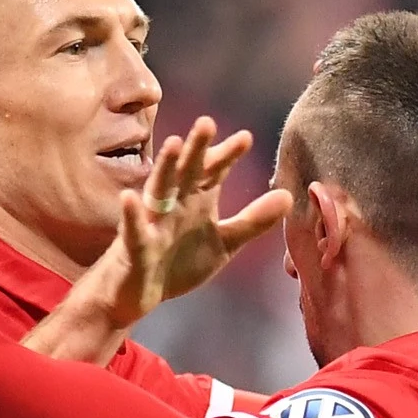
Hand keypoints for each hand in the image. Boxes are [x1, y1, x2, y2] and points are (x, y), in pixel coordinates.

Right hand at [90, 117, 292, 327]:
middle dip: (197, 149)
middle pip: (187, 171)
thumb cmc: (177, 262)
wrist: (138, 294)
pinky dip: (132, 215)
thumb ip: (253, 221)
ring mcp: (154, 222)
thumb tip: (289, 196)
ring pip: (159, 190)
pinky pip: (133, 229)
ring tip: (172, 144)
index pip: (214, 171)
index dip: (227, 155)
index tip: (245, 139)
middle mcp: (175, 204)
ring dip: (165, 167)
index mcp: (197, 200)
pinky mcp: (135, 246)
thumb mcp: (223, 243)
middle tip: (207, 123)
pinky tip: (128, 199)